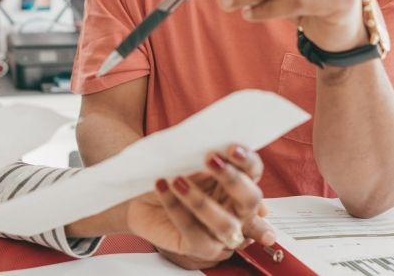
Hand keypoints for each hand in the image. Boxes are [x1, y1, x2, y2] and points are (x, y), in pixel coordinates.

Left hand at [126, 145, 275, 269]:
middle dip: (233, 180)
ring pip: (226, 225)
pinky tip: (162, 187)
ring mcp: (220, 233)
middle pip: (251, 200)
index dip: (247, 161)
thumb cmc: (169, 175)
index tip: (231, 148)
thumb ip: (205, 156)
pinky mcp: (199, 247)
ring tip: (177, 180)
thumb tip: (213, 145)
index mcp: (238, 185)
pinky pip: (195, 234)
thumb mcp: (186, 160)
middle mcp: (236, 211)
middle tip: (210, 159)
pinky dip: (177, 209)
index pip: (253, 171)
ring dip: (202, 201)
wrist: (140, 195)